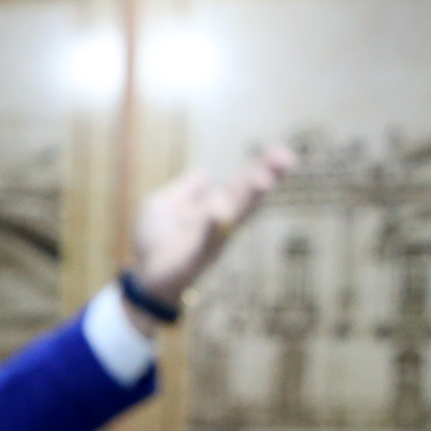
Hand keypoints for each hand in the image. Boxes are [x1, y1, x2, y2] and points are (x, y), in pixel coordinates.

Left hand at [127, 144, 296, 322]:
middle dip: (264, 176)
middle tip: (286, 159)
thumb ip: (184, 189)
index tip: (284, 153)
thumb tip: (204, 173)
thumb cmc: (154, 241)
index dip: (261, 167)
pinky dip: (211, 228)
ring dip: (248, 198)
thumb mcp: (163, 204)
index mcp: (214, 207)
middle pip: (245, 196)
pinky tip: (216, 213)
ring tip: (263, 179)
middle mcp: (219, 222)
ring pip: (234, 216)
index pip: (241, 183)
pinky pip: (205, 242)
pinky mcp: (194, 258)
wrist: (145, 277)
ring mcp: (210, 240)